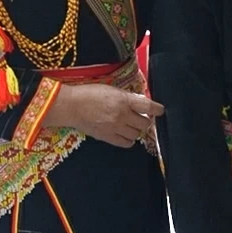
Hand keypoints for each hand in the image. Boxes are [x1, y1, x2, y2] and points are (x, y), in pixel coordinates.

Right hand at [45, 84, 162, 147]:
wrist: (71, 106)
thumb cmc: (89, 94)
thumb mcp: (111, 89)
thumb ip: (127, 97)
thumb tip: (141, 103)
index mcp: (123, 100)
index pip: (148, 106)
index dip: (157, 109)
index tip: (160, 110)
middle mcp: (122, 115)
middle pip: (145, 123)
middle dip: (146, 120)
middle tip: (141, 117)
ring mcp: (115, 128)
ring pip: (137, 134)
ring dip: (137, 130)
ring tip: (131, 125)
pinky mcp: (108, 137)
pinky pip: (127, 143)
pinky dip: (130, 140)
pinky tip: (126, 134)